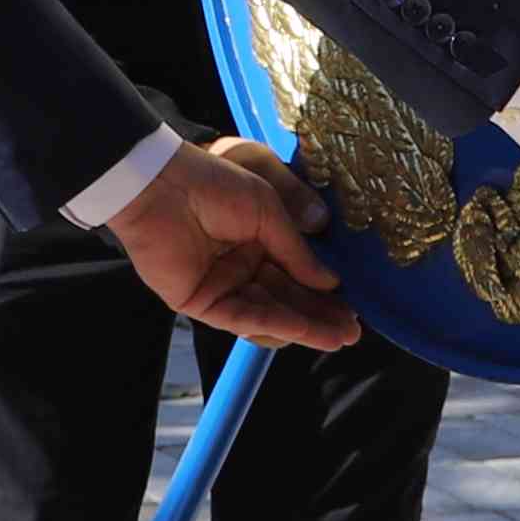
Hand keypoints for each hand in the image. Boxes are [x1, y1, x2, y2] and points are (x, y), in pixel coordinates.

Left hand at [115, 136, 361, 350]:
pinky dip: (274, 324)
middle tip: (353, 331)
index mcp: (258, 240)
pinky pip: (242, 317)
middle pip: (287, 298)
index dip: (324, 291)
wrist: (164, 185)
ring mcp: (222, 285)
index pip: (297, 274)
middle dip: (320, 315)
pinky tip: (303, 330)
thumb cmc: (215, 185)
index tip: (355, 305)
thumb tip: (330, 281)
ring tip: (338, 336)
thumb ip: (296, 251)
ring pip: (269, 313)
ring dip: (304, 326)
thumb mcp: (269, 210)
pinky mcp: (201, 301)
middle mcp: (242, 266)